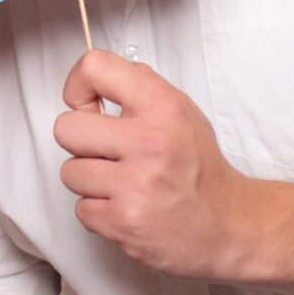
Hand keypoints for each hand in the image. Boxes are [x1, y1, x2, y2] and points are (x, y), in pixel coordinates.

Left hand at [54, 50, 270, 281]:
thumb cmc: (199, 168)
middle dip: (81, 142)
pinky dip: (99, 211)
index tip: (85, 104)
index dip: (78, 86)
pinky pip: (81, 209)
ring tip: (122, 183)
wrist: (228, 225)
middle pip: (66, 128)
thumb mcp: (181, 111)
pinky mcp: (123, 222)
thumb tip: (93, 80)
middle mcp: (150, 142)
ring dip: (90, 180)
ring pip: (69, 172)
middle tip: (107, 152)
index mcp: (163, 107)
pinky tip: (126, 206)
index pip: (95, 69)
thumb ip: (139, 88)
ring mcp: (135, 185)